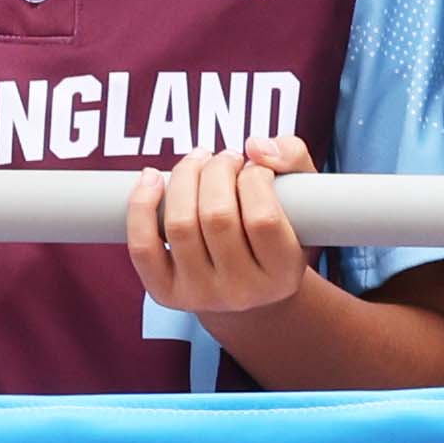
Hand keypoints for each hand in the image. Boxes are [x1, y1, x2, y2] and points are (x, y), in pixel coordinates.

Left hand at [124, 135, 322, 325]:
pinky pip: (143, 247)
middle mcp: (242, 293)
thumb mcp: (303, 195)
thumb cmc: (277, 230)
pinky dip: (140, 206)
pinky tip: (152, 178)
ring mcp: (200, 295)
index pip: (262, 219)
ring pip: (180, 224)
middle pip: (217, 216)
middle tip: (226, 159)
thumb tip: (254, 147)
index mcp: (283, 274)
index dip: (254, 179)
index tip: (254, 168)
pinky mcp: (165, 293)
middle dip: (217, 171)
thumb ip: (292, 157)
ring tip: (198, 161)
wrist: (248, 287)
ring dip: (185, 177)